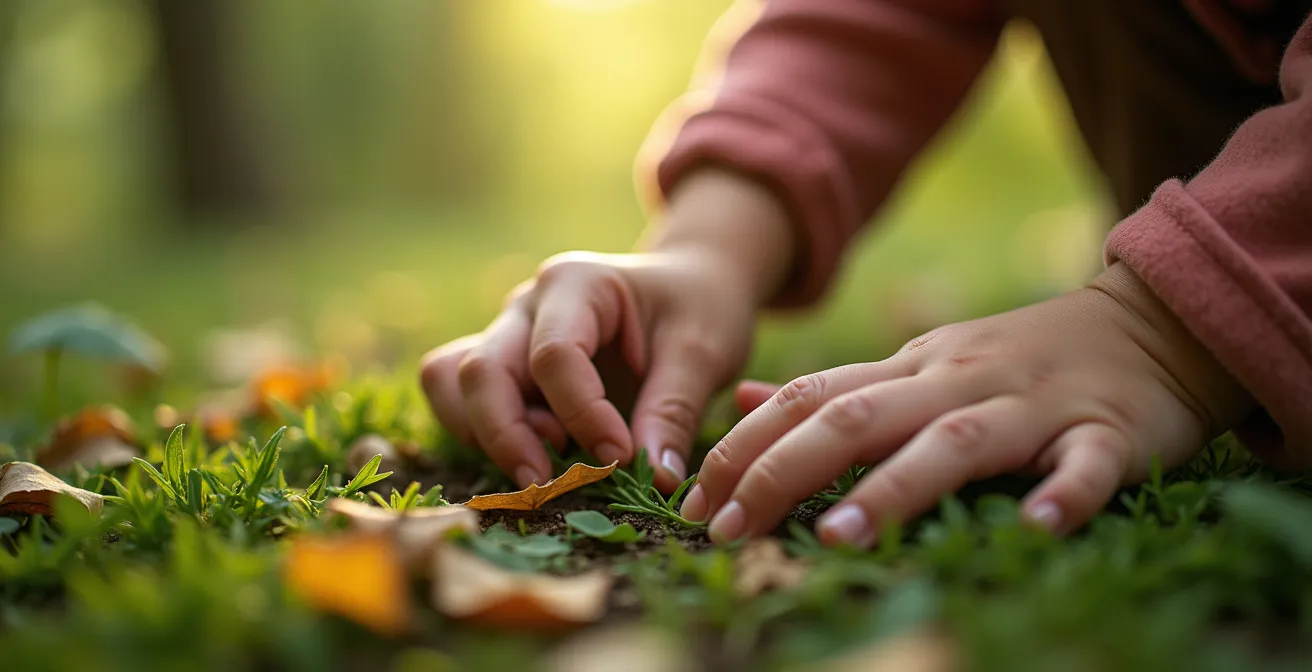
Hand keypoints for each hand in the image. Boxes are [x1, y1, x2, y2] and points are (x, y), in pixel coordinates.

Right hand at [420, 168, 795, 491]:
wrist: (689, 286)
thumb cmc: (698, 309)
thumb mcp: (703, 352)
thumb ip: (674, 412)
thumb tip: (656, 480)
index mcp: (577, 284)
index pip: (554, 356)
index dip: (581, 415)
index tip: (622, 456)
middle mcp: (527, 305)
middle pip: (482, 369)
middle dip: (508, 435)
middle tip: (550, 484)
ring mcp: (508, 332)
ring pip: (451, 378)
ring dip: (483, 432)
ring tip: (541, 466)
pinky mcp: (503, 364)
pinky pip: (458, 393)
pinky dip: (480, 431)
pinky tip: (535, 454)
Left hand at [681, 263, 1253, 543]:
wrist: (1147, 324)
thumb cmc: (1016, 360)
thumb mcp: (919, 361)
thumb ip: (836, 388)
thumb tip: (744, 401)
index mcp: (912, 367)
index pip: (811, 397)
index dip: (747, 445)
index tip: (697, 499)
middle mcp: (959, 380)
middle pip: (859, 416)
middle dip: (785, 469)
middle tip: (731, 528)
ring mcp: (1034, 405)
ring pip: (955, 440)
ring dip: (895, 487)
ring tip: (838, 536)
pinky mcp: (1110, 431)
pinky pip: (1086, 464)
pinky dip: (1063, 494)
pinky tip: (1037, 526)